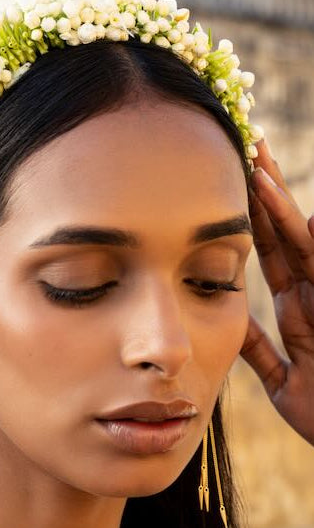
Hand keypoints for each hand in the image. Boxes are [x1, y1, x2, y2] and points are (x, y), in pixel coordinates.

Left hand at [239, 138, 313, 445]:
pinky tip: (280, 201)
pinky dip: (300, 232)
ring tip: (256, 159)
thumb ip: (256, 348)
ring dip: (277, 203)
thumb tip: (227, 320)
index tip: (230, 185)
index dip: (251, 220)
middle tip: (245, 146)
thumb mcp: (281, 381)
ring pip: (301, 241)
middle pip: (283, 235)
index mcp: (298, 311)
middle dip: (265, 193)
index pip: (269, 254)